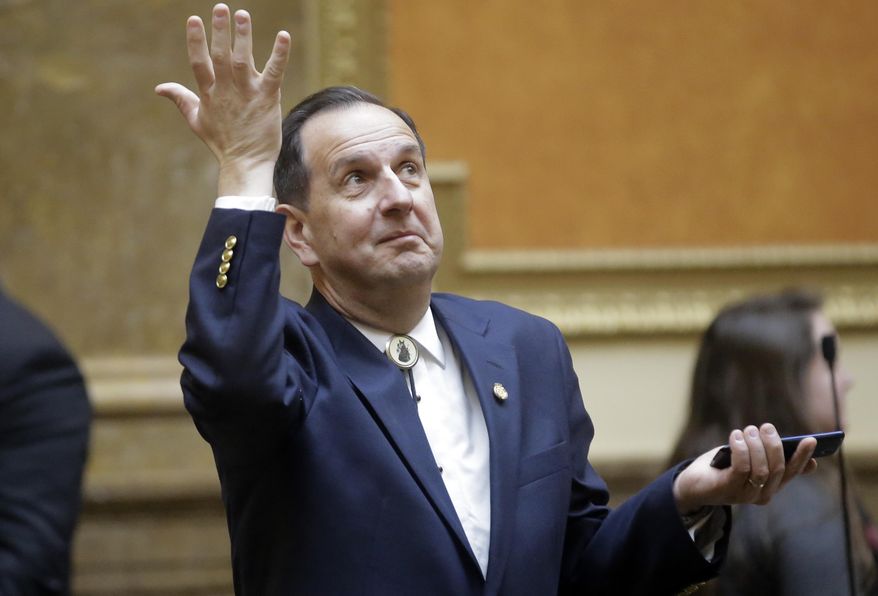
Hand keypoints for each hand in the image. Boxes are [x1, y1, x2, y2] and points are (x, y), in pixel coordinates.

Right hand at [155, 3, 290, 195]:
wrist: (245, 164)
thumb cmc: (222, 142)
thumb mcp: (196, 120)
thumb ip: (180, 99)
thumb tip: (159, 88)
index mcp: (209, 93)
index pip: (198, 62)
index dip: (196, 40)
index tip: (194, 19)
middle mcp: (227, 90)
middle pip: (220, 56)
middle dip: (220, 31)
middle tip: (221, 8)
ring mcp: (248, 93)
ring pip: (244, 59)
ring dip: (243, 36)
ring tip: (242, 14)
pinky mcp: (268, 98)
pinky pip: (274, 72)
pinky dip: (280, 54)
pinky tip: (284, 36)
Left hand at [673, 423, 817, 512]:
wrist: (691, 484)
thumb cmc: (721, 467)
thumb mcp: (746, 459)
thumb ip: (766, 455)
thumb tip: (792, 444)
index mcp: (770, 487)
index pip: (792, 472)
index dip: (802, 456)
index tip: (810, 440)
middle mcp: (762, 495)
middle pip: (778, 468)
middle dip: (774, 444)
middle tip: (766, 426)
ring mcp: (745, 495)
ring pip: (762, 469)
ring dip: (756, 445)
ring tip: (747, 430)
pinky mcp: (728, 489)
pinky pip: (742, 468)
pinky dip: (741, 448)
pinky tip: (735, 436)